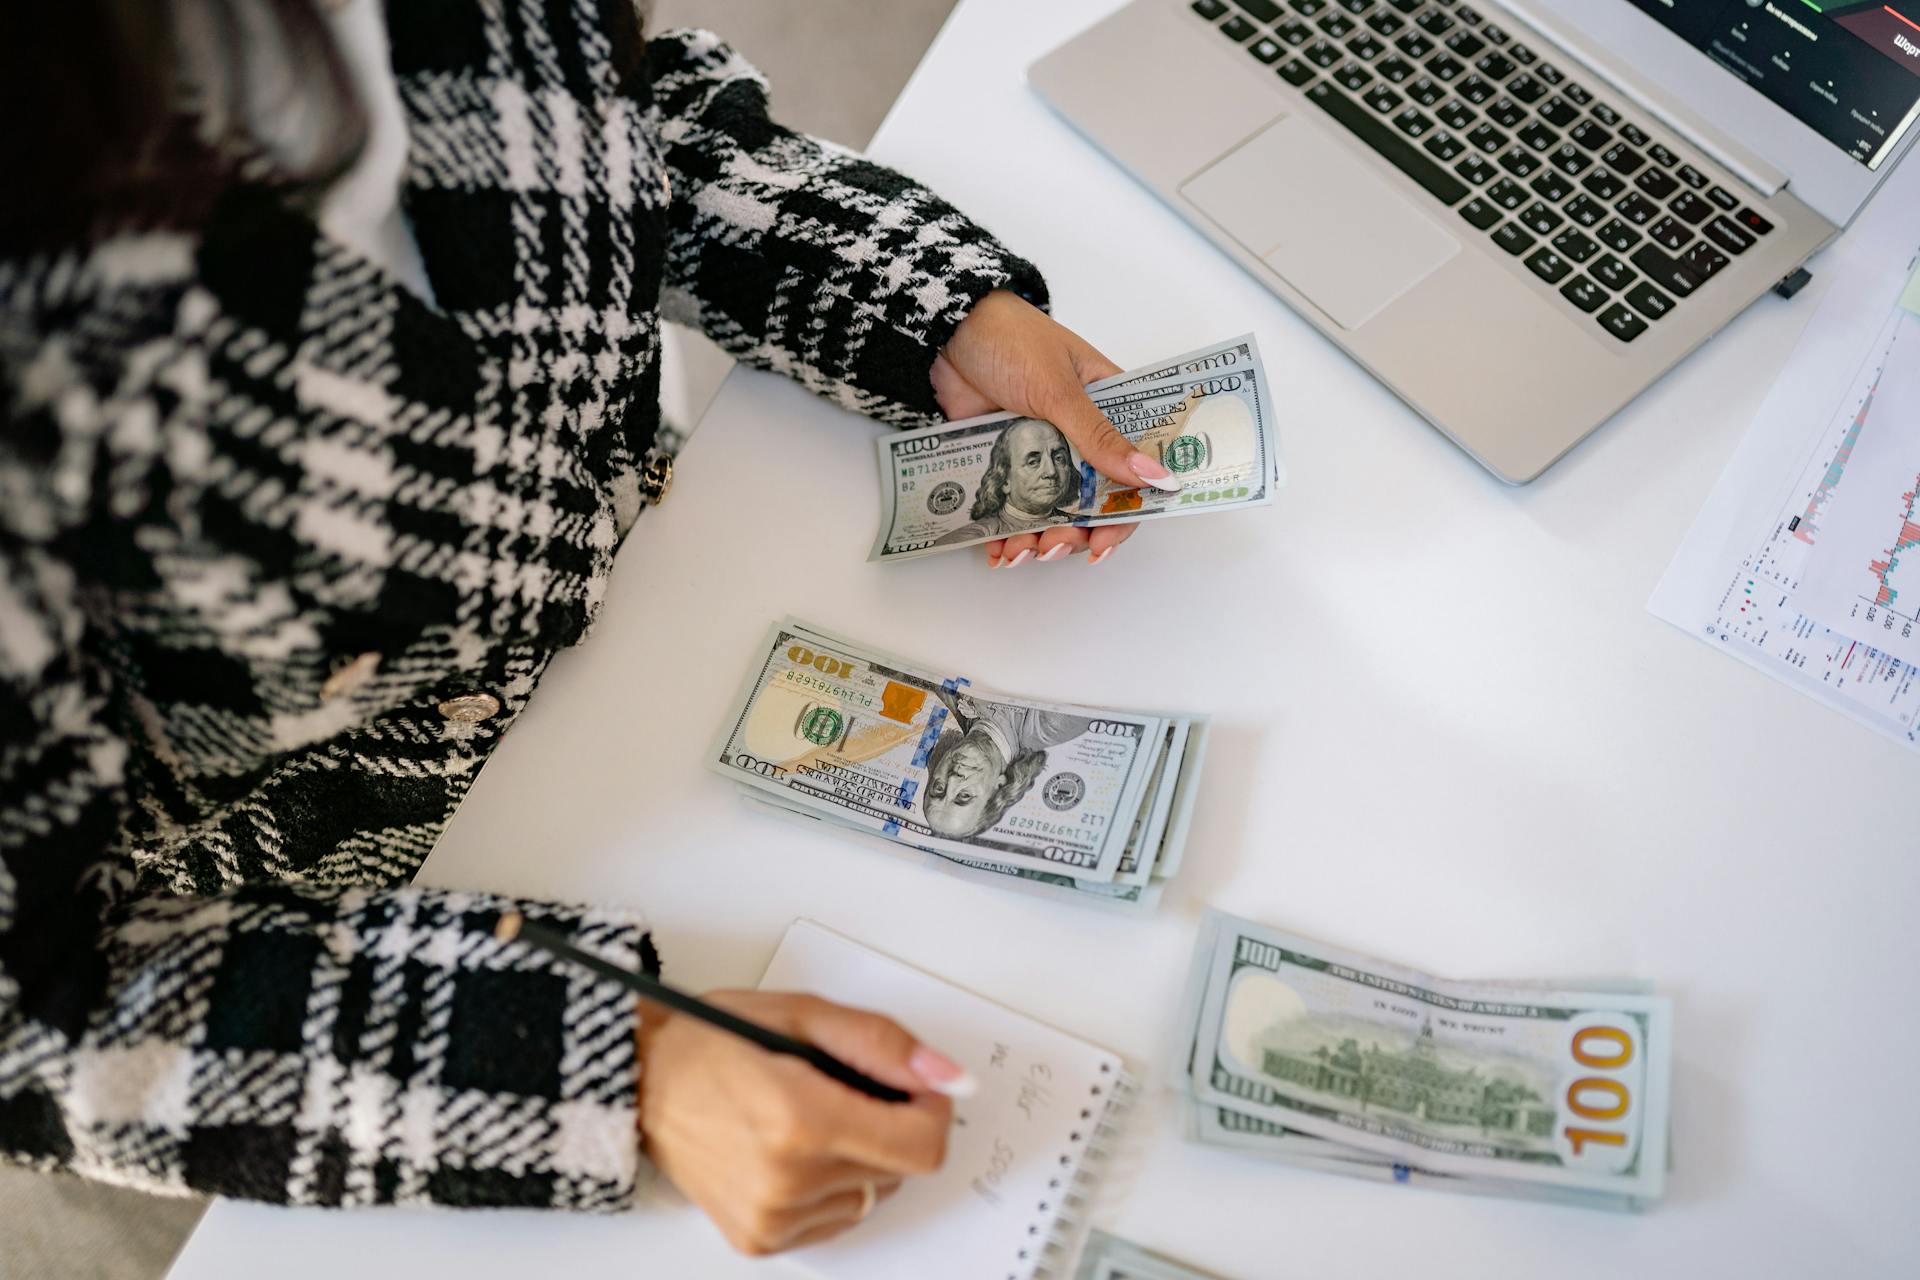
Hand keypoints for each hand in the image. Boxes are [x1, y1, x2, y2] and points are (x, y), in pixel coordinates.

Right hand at [635, 991, 966, 1255]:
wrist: (637, 1081)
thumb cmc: (709, 1040)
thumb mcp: (801, 1014)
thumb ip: (882, 1044)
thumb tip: (948, 1076)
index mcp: (800, 1121)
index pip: (921, 1146)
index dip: (931, 1110)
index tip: (914, 1086)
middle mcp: (786, 1181)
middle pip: (899, 1168)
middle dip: (889, 1123)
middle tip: (840, 1086)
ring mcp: (771, 1218)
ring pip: (872, 1193)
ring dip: (860, 1156)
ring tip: (808, 1117)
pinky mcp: (759, 1238)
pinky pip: (837, 1217)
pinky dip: (831, 1183)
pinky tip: (793, 1149)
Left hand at [935, 290, 1177, 568]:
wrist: (945, 329)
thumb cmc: (1010, 338)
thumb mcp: (1059, 390)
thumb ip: (1100, 438)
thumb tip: (1155, 477)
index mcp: (1107, 406)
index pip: (1134, 466)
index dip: (1127, 509)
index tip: (1106, 541)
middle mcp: (1078, 433)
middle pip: (1090, 500)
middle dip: (1075, 532)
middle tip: (1055, 547)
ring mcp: (1040, 450)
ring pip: (1051, 510)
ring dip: (1041, 539)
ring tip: (1021, 553)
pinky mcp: (1004, 460)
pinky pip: (1012, 505)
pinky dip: (1007, 533)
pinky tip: (999, 552)